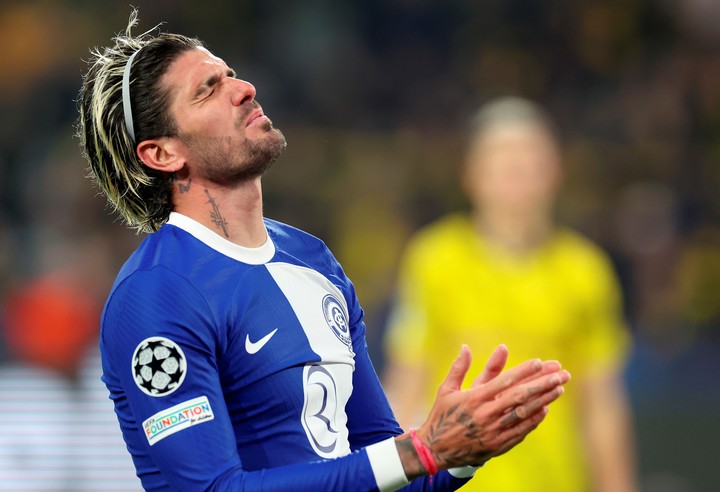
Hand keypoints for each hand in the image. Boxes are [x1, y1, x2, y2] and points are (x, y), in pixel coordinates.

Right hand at [396, 345, 569, 477]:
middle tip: (560, 374)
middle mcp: (485, 415)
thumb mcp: (446, 389)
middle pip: (519, 397)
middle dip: (542, 384)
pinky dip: (534, 420)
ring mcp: (493, 431)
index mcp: (473, 399)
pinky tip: (545, 408)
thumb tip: (466, 347)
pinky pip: (520, 431)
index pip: (503, 382)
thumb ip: (459, 368)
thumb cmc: (442, 415)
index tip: (539, 363)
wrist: (436, 450)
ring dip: (544, 400)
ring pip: (524, 413)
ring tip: (559, 388)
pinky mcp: (497, 445)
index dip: (523, 372)